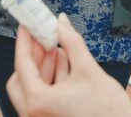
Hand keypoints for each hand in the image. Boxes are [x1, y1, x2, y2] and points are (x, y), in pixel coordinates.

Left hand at [6, 13, 130, 116]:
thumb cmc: (108, 111)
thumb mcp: (88, 69)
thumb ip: (71, 41)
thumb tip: (61, 22)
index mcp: (38, 102)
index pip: (22, 64)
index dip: (24, 41)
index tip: (26, 25)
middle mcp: (34, 114)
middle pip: (21, 78)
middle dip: (32, 55)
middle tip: (42, 36)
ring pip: (33, 88)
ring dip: (43, 66)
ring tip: (55, 46)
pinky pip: (43, 97)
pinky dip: (50, 79)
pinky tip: (63, 62)